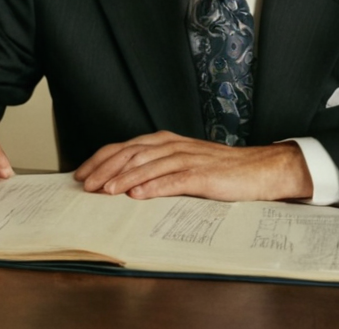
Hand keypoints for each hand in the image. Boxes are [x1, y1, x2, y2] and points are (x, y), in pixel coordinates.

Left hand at [73, 131, 311, 201]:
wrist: (259, 169)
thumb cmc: (218, 170)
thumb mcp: (180, 163)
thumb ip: (154, 167)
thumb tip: (122, 183)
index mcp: (163, 141)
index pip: (123, 147)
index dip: (99, 160)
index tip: (80, 174)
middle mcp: (172, 146)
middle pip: (129, 154)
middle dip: (103, 170)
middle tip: (85, 186)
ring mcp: (187, 159)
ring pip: (147, 166)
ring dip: (123, 179)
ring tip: (105, 191)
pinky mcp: (203, 175)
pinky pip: (174, 180)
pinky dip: (154, 187)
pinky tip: (138, 196)